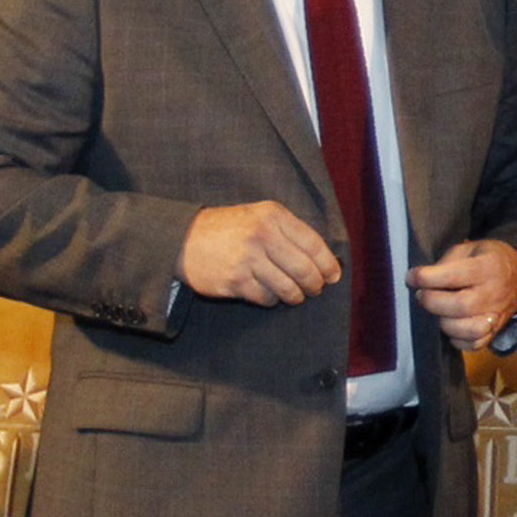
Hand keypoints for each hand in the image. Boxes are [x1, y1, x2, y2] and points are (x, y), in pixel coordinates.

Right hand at [180, 201, 341, 304]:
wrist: (182, 239)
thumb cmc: (228, 229)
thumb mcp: (258, 216)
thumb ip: (288, 231)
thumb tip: (324, 259)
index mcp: (272, 216)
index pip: (313, 243)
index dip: (328, 264)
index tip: (334, 275)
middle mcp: (262, 235)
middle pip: (305, 269)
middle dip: (315, 284)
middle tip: (316, 289)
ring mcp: (247, 259)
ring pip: (288, 288)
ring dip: (296, 296)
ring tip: (295, 296)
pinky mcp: (235, 281)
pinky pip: (266, 298)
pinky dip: (272, 300)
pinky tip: (270, 295)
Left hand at [409, 239, 516, 350]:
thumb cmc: (486, 260)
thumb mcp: (468, 249)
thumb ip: (446, 263)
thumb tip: (420, 281)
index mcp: (487, 267)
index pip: (452, 276)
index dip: (426, 278)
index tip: (411, 277)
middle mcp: (493, 293)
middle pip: (460, 306)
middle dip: (432, 302)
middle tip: (422, 295)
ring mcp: (496, 316)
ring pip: (468, 330)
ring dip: (445, 323)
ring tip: (438, 313)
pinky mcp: (495, 332)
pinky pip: (474, 344)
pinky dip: (457, 340)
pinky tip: (451, 327)